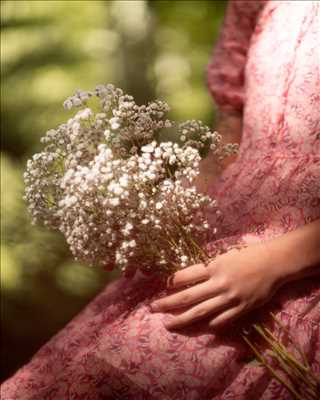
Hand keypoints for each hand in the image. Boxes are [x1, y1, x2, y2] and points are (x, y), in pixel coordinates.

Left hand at [150, 243, 281, 329]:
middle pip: (188, 296)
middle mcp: (219, 283)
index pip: (186, 276)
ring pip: (201, 312)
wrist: (273, 263)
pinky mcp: (242, 308)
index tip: (163, 286)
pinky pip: (223, 320)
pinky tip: (201, 328)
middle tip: (152, 309)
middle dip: (168, 303)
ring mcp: (230, 298)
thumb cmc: (247, 255)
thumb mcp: (224, 255)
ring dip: (182, 319)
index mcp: (213, 267)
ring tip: (168, 324)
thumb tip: (191, 277)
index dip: (172, 282)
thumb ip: (209, 267)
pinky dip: (211, 324)